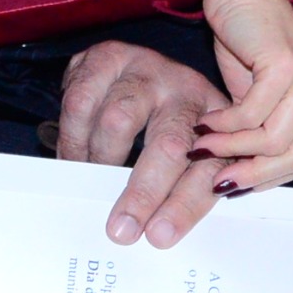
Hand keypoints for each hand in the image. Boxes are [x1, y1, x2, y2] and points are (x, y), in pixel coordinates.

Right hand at [48, 40, 231, 249]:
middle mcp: (187, 91)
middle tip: (121, 230)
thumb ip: (183, 185)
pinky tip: (73, 156)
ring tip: (89, 186)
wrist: (140, 67)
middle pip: (169, 145)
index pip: (208, 168)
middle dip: (143, 193)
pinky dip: (73, 136)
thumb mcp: (191, 150)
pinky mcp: (108, 56)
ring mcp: (147, 70)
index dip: (185, 204)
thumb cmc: (166, 123)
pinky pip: (82, 100)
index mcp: (219, 121)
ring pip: (119, 120)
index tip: (161, 236)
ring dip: (101, 161)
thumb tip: (158, 236)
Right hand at [193, 0, 292, 199]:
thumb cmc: (247, 43)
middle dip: (253, 174)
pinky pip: (252, 114)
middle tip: (217, 178)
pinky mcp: (288, 63)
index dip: (269, 178)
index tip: (235, 183)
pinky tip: (206, 122)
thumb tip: (242, 183)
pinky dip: (223, 125)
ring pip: (274, 141)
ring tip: (204, 144)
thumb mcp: (260, 100)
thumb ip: (262, 137)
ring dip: (231, 148)